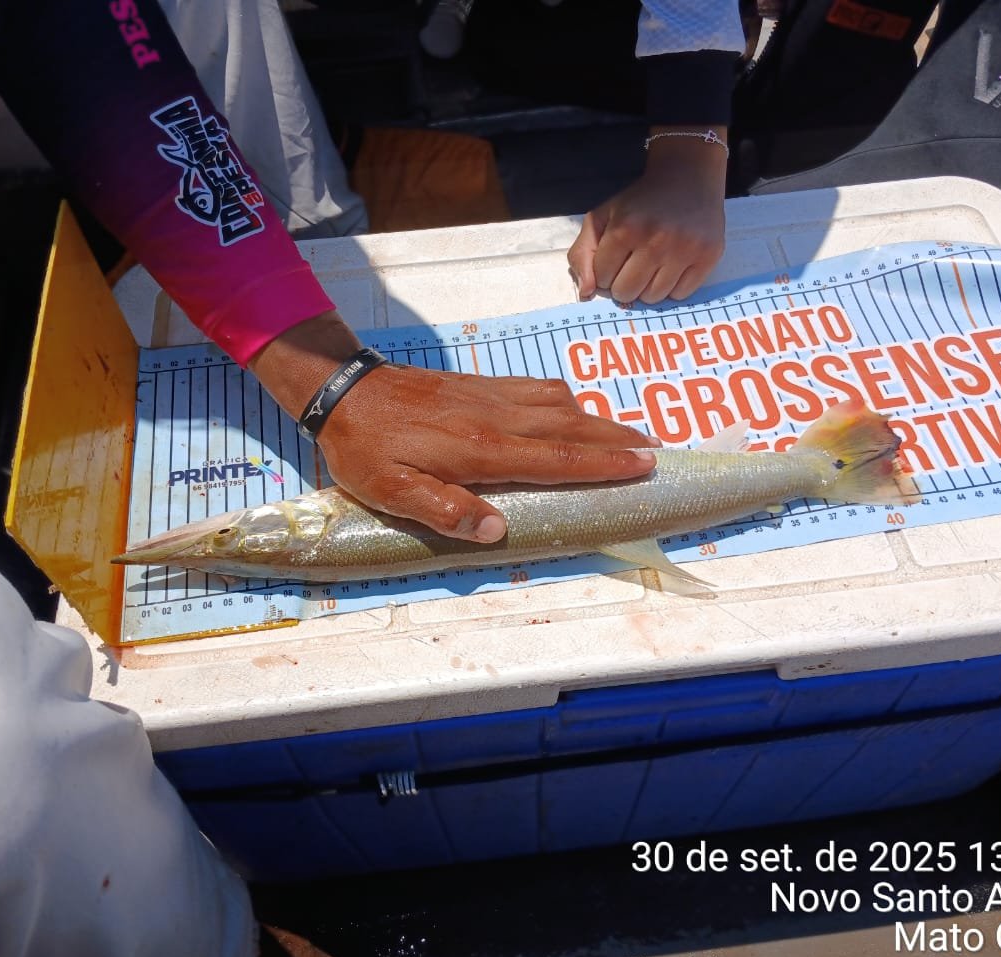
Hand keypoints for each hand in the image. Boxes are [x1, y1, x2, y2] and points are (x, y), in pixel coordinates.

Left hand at [250, 311, 658, 541]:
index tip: (643, 465)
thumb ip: (444, 510)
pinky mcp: (480, 385)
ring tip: (630, 432)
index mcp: (481, 450)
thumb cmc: (366, 449)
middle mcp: (496, 418)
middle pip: (570, 427)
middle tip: (656, 450)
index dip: (602, 463)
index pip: (555, 458)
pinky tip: (574, 407)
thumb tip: (498, 529)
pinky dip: (566, 400)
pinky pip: (536, 389)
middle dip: (616, 439)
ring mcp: (490, 396)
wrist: (344, 391)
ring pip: (558, 404)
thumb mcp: (392, 492)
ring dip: (599, 418)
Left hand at [568, 125, 727, 304]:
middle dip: (624, 282)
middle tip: (634, 263)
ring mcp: (684, 250)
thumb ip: (583, 253)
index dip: (606, 270)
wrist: (687, 177)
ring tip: (654, 264)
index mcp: (624, 228)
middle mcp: (655, 240)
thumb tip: (586, 294)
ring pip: (653, 298)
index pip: (602, 278)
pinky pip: (681, 295)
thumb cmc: (639, 202)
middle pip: (626, 293)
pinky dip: (673, 287)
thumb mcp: (602, 217)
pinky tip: (673, 265)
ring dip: (648, 287)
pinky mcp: (708, 256)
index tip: (616, 256)